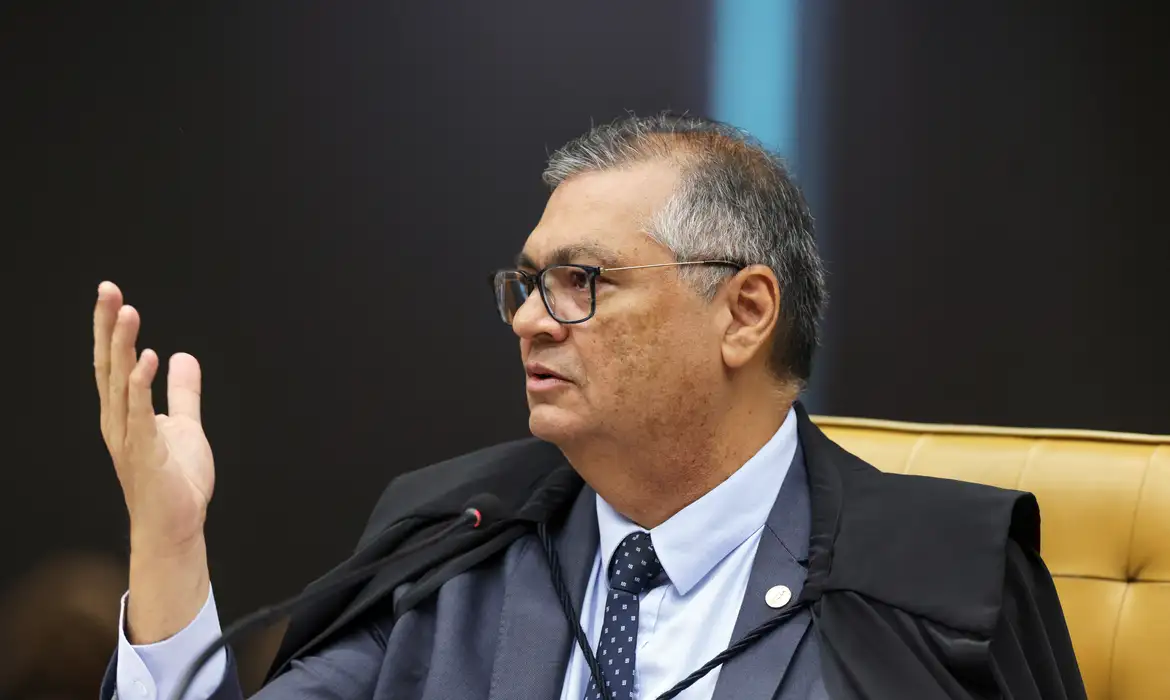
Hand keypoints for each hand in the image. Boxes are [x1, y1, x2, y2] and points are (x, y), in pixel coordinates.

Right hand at [94, 281, 214, 552]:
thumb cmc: (175, 481)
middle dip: (107, 327)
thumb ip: (183, 392)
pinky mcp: (146, 454)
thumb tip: (183, 356)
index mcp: (124, 413)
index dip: (110, 329)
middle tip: (108, 290)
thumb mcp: (184, 425)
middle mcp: (119, 421)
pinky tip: (149, 359)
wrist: (176, 527)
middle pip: (109, 365)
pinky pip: (141, 414)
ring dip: (124, 347)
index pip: (113, 363)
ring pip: (121, 383)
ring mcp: (129, 438)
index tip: (111, 294)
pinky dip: (142, 386)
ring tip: (129, 313)